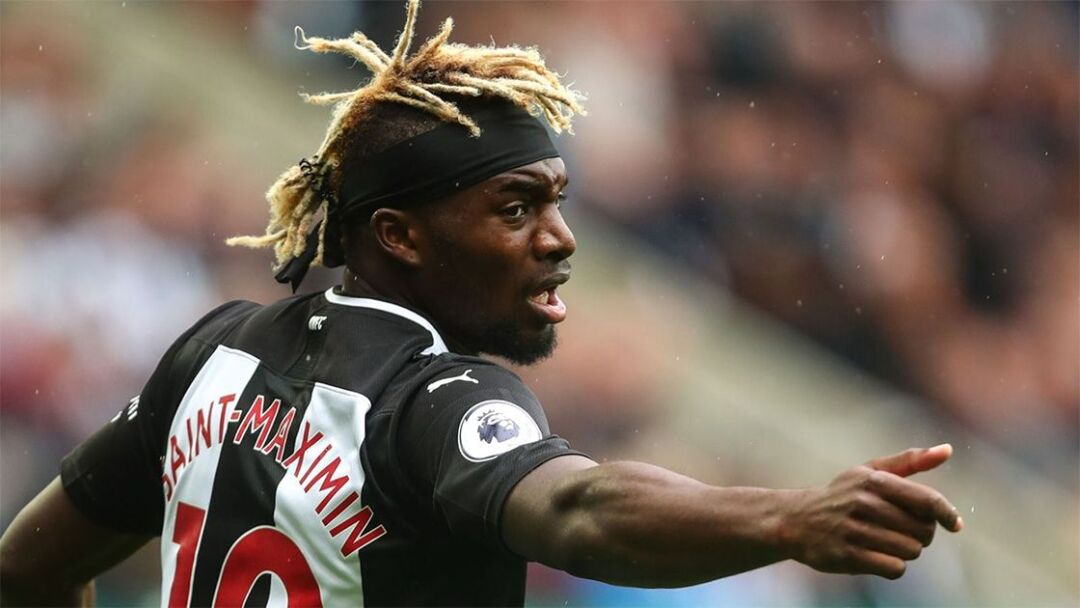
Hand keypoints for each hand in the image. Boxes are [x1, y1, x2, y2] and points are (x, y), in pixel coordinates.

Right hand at [781, 444, 962, 578]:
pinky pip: (894, 568)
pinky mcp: (847, 555)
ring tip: (887, 542)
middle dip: (920, 534)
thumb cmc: (841, 495)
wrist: (795, 520)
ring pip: (910, 550)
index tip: (954, 524)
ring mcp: (854, 530)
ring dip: (906, 550)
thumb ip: (909, 461)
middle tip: (903, 530)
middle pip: (923, 530)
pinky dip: (893, 565)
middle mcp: (864, 503)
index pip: (927, 500)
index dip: (947, 514)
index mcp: (874, 481)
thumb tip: (948, 449)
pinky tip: (879, 556)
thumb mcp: (869, 472)